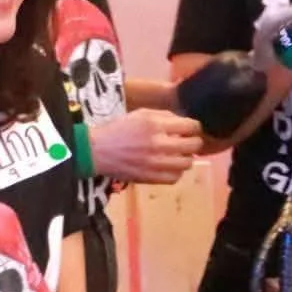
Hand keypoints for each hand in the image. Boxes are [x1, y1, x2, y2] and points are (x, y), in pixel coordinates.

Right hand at [86, 109, 201, 184]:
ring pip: (187, 163)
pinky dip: (176, 171)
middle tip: (188, 141)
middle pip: (194, 145)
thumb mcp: (141, 114)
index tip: (191, 128)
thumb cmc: (119, 129)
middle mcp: (159, 144)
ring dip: (186, 157)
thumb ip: (164, 116)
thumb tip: (184, 122)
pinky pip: (175, 178)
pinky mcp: (151, 178)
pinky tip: (169, 166)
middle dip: (194, 141)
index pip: (191, 126)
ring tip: (178, 154)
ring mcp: (156, 164)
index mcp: (156, 125)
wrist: (97, 151)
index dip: (194, 126)